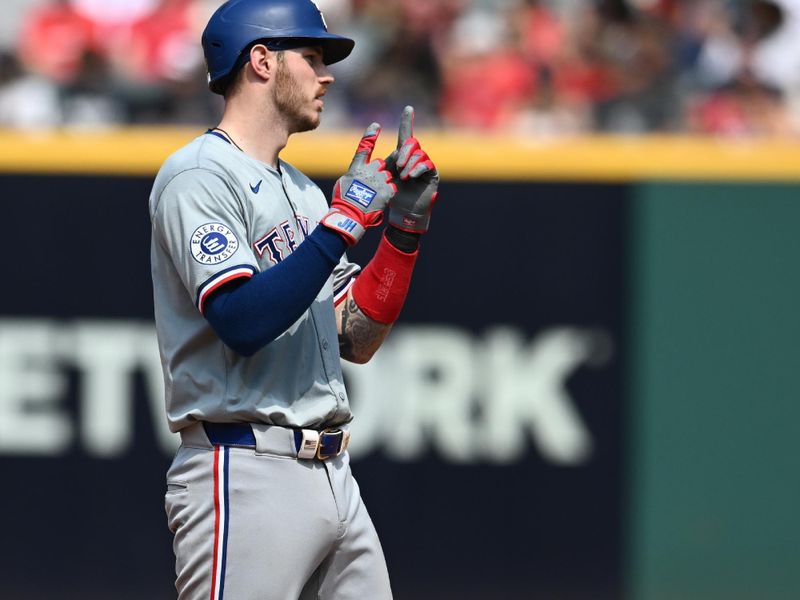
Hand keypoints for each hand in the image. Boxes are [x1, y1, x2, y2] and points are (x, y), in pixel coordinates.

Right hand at [321, 123, 396, 244]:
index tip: (376, 125)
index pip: (364, 148)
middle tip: (372, 185)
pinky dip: (388, 193)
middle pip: (381, 164)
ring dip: (384, 183)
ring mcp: (380, 180)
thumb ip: (354, 175)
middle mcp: (369, 171)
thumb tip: (357, 174)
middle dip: (380, 172)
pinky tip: (380, 200)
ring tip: (375, 195)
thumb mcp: (343, 184)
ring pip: (388, 176)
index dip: (370, 136)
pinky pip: (392, 187)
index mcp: (357, 168)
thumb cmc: (343, 202)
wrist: (351, 216)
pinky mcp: (388, 191)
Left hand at [385, 106, 438, 233]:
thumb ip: (385, 164)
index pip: (406, 135)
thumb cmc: (392, 196)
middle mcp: (416, 158)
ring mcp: (425, 166)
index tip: (408, 108)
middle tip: (398, 164)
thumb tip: (384, 153)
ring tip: (403, 176)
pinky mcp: (432, 175)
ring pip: (419, 154)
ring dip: (410, 164)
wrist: (403, 212)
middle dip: (405, 152)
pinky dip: (417, 169)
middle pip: (412, 143)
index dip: (407, 122)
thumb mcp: (385, 176)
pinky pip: (427, 165)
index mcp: (403, 156)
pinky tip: (411, 176)